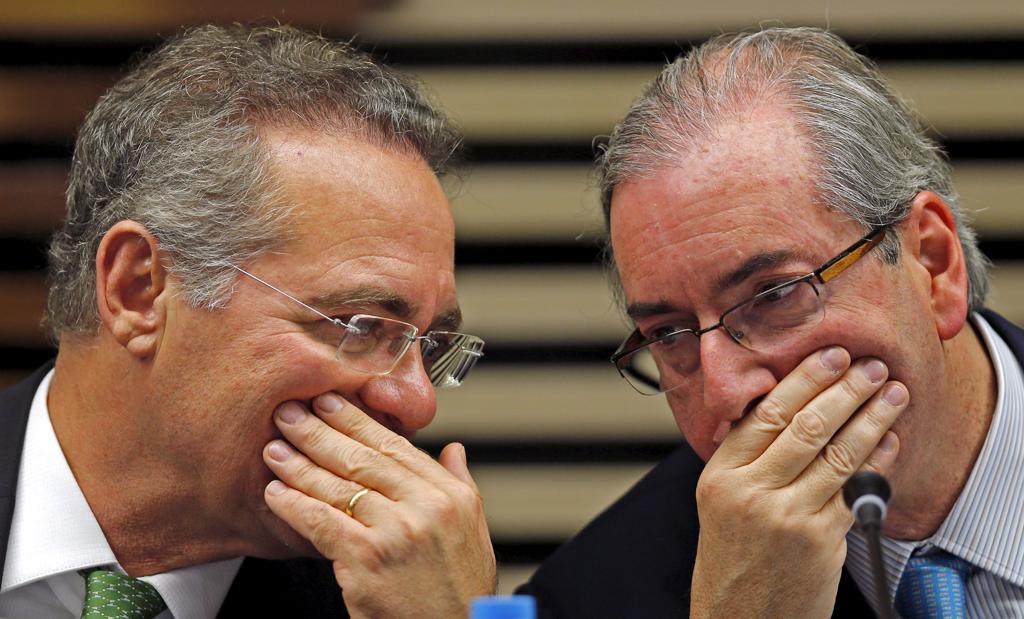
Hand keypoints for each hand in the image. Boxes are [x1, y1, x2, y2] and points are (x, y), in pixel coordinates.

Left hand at [262, 393, 495, 617]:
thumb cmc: (461, 589)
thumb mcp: (475, 530)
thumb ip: (460, 483)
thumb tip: (453, 450)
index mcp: (450, 494)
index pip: (396, 446)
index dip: (357, 421)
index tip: (329, 403)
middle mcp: (427, 506)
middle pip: (363, 458)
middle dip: (320, 432)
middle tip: (290, 413)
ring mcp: (397, 531)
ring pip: (338, 486)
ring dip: (299, 465)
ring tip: (274, 449)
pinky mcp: (368, 559)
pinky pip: (322, 522)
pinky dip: (295, 505)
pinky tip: (275, 493)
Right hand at [690, 347, 907, 618]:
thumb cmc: (733, 562)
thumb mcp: (720, 504)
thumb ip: (746, 460)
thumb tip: (785, 410)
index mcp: (720, 477)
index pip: (765, 414)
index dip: (803, 380)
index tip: (830, 356)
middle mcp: (750, 493)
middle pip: (805, 426)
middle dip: (844, 389)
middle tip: (869, 365)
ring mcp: (787, 517)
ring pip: (837, 453)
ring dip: (871, 417)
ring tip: (892, 393)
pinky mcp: (820, 541)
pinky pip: (855, 489)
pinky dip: (878, 460)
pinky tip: (890, 440)